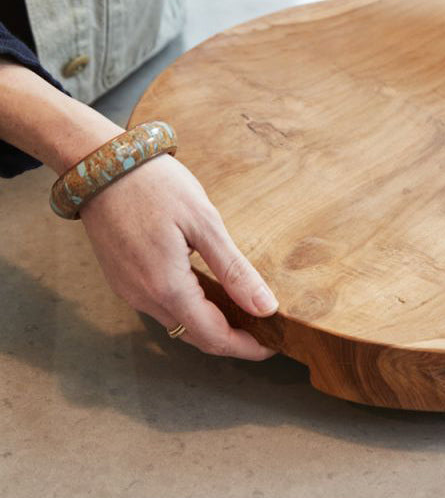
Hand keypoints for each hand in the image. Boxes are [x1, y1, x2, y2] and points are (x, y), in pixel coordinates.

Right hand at [80, 154, 277, 359]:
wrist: (102, 165)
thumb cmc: (156, 186)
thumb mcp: (205, 222)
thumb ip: (234, 270)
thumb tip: (266, 307)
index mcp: (166, 287)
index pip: (214, 337)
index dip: (246, 346)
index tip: (274, 344)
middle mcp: (143, 298)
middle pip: (195, 336)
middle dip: (232, 340)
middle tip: (265, 330)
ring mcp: (129, 290)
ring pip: (177, 323)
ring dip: (211, 325)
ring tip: (245, 311)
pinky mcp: (123, 279)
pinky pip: (162, 307)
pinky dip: (190, 309)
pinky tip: (211, 292)